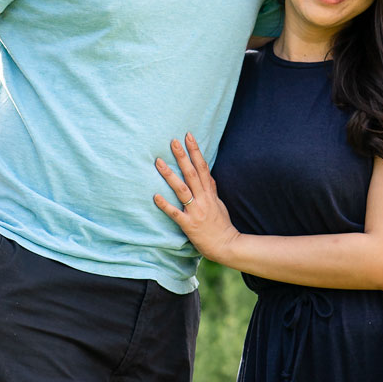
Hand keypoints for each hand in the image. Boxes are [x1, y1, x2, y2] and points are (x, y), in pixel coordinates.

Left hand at [154, 135, 242, 265]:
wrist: (227, 245)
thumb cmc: (222, 225)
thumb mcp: (219, 203)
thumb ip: (212, 189)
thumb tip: (208, 175)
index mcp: (210, 193)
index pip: (202, 167)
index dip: (196, 151)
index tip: (188, 136)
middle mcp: (203, 199)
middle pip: (192, 174)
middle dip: (183, 157)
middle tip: (173, 141)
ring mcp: (196, 211)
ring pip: (182, 189)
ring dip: (170, 175)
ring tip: (159, 162)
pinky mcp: (189, 225)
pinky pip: (175, 213)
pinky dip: (165, 205)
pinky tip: (155, 196)